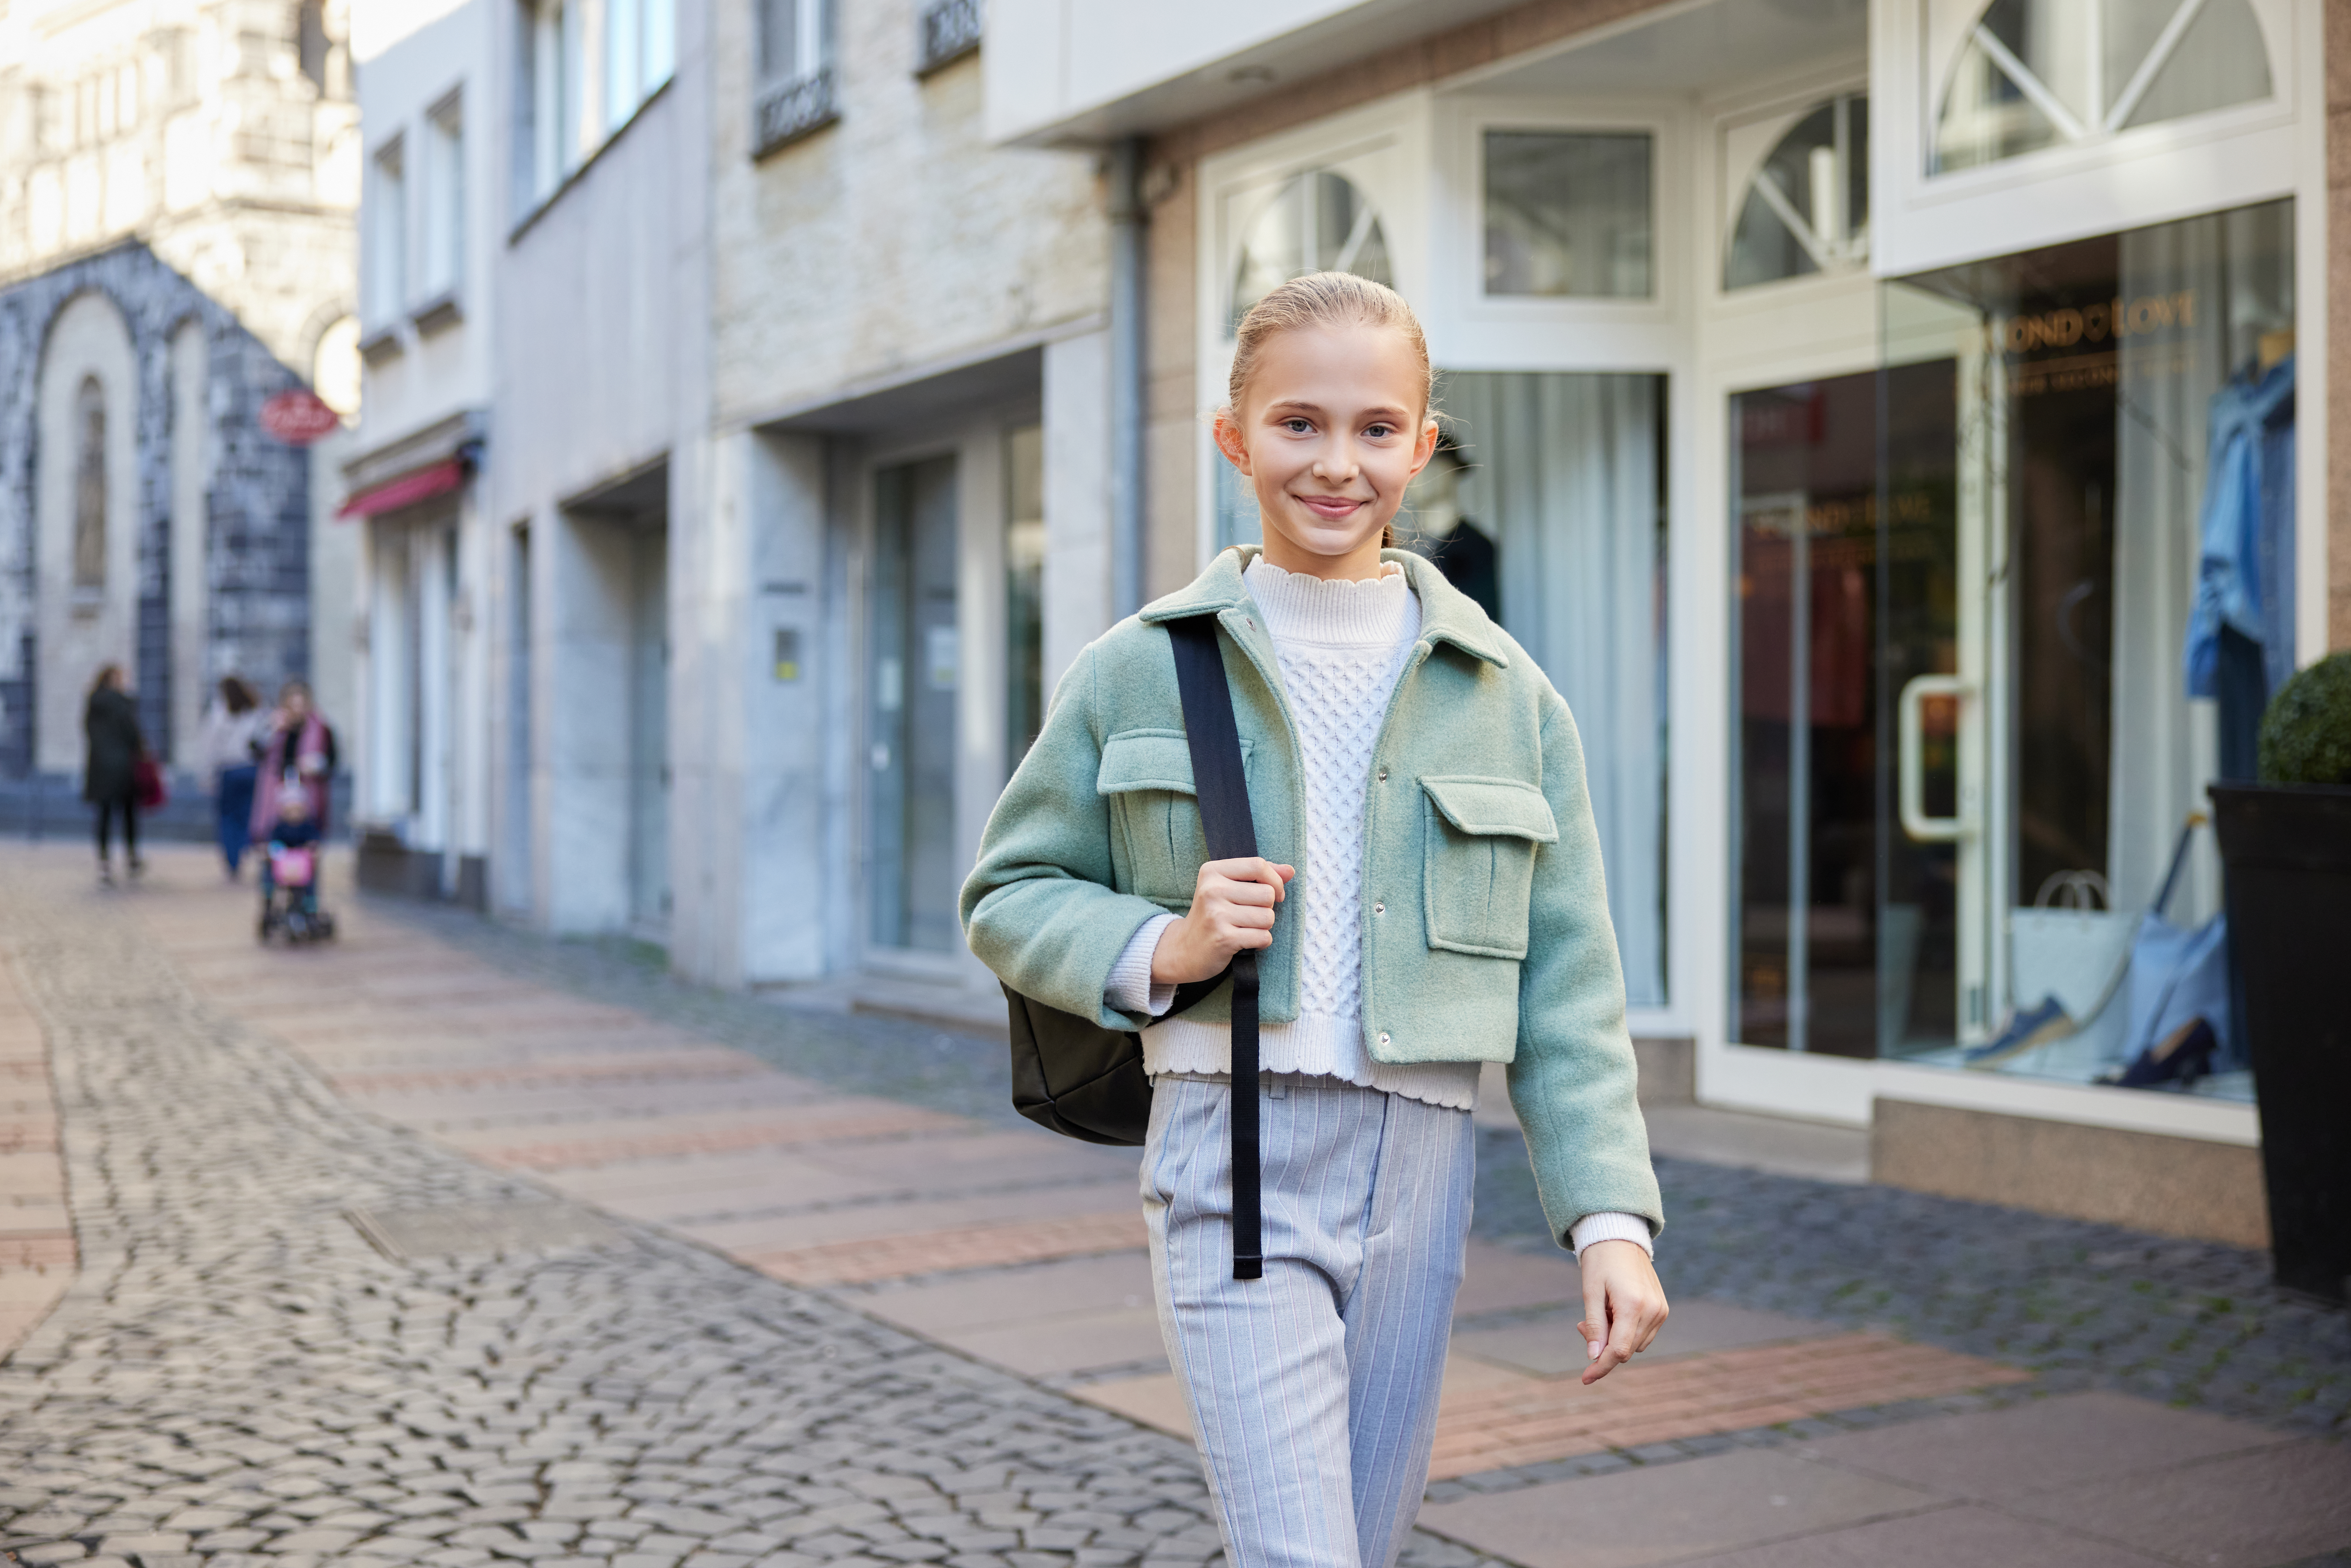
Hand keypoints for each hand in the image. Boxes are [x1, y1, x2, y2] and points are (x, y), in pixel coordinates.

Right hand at [1149, 856, 1296, 984]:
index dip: (1275, 880)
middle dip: (1267, 908)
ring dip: (1263, 927)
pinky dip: (1261, 942)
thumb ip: (1260, 876)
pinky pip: (1263, 937)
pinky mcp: (1223, 938)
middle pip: (1267, 893)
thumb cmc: (1213, 915)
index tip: (1275, 894)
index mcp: (1212, 871)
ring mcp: (1216, 914)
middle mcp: (1212, 890)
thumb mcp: (1229, 888)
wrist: (1184, 950)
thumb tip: (1290, 870)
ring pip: (1268, 917)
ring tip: (1245, 928)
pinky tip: (1245, 942)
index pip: (1258, 865)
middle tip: (1249, 916)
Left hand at [1575, 1238, 1667, 1385]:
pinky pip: (1643, 1334)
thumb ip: (1594, 1326)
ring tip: (1601, 1313)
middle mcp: (1653, 1310)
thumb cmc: (1600, 1262)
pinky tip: (1614, 1312)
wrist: (1620, 1238)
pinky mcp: (1662, 1309)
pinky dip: (1626, 1331)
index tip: (1585, 1378)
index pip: (1619, 1350)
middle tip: (1582, 1325)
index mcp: (1633, 1305)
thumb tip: (1594, 1357)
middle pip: (1626, 1350)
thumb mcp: (1590, 1293)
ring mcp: (1661, 1310)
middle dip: (1603, 1347)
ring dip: (1615, 1338)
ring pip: (1635, 1345)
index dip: (1601, 1367)